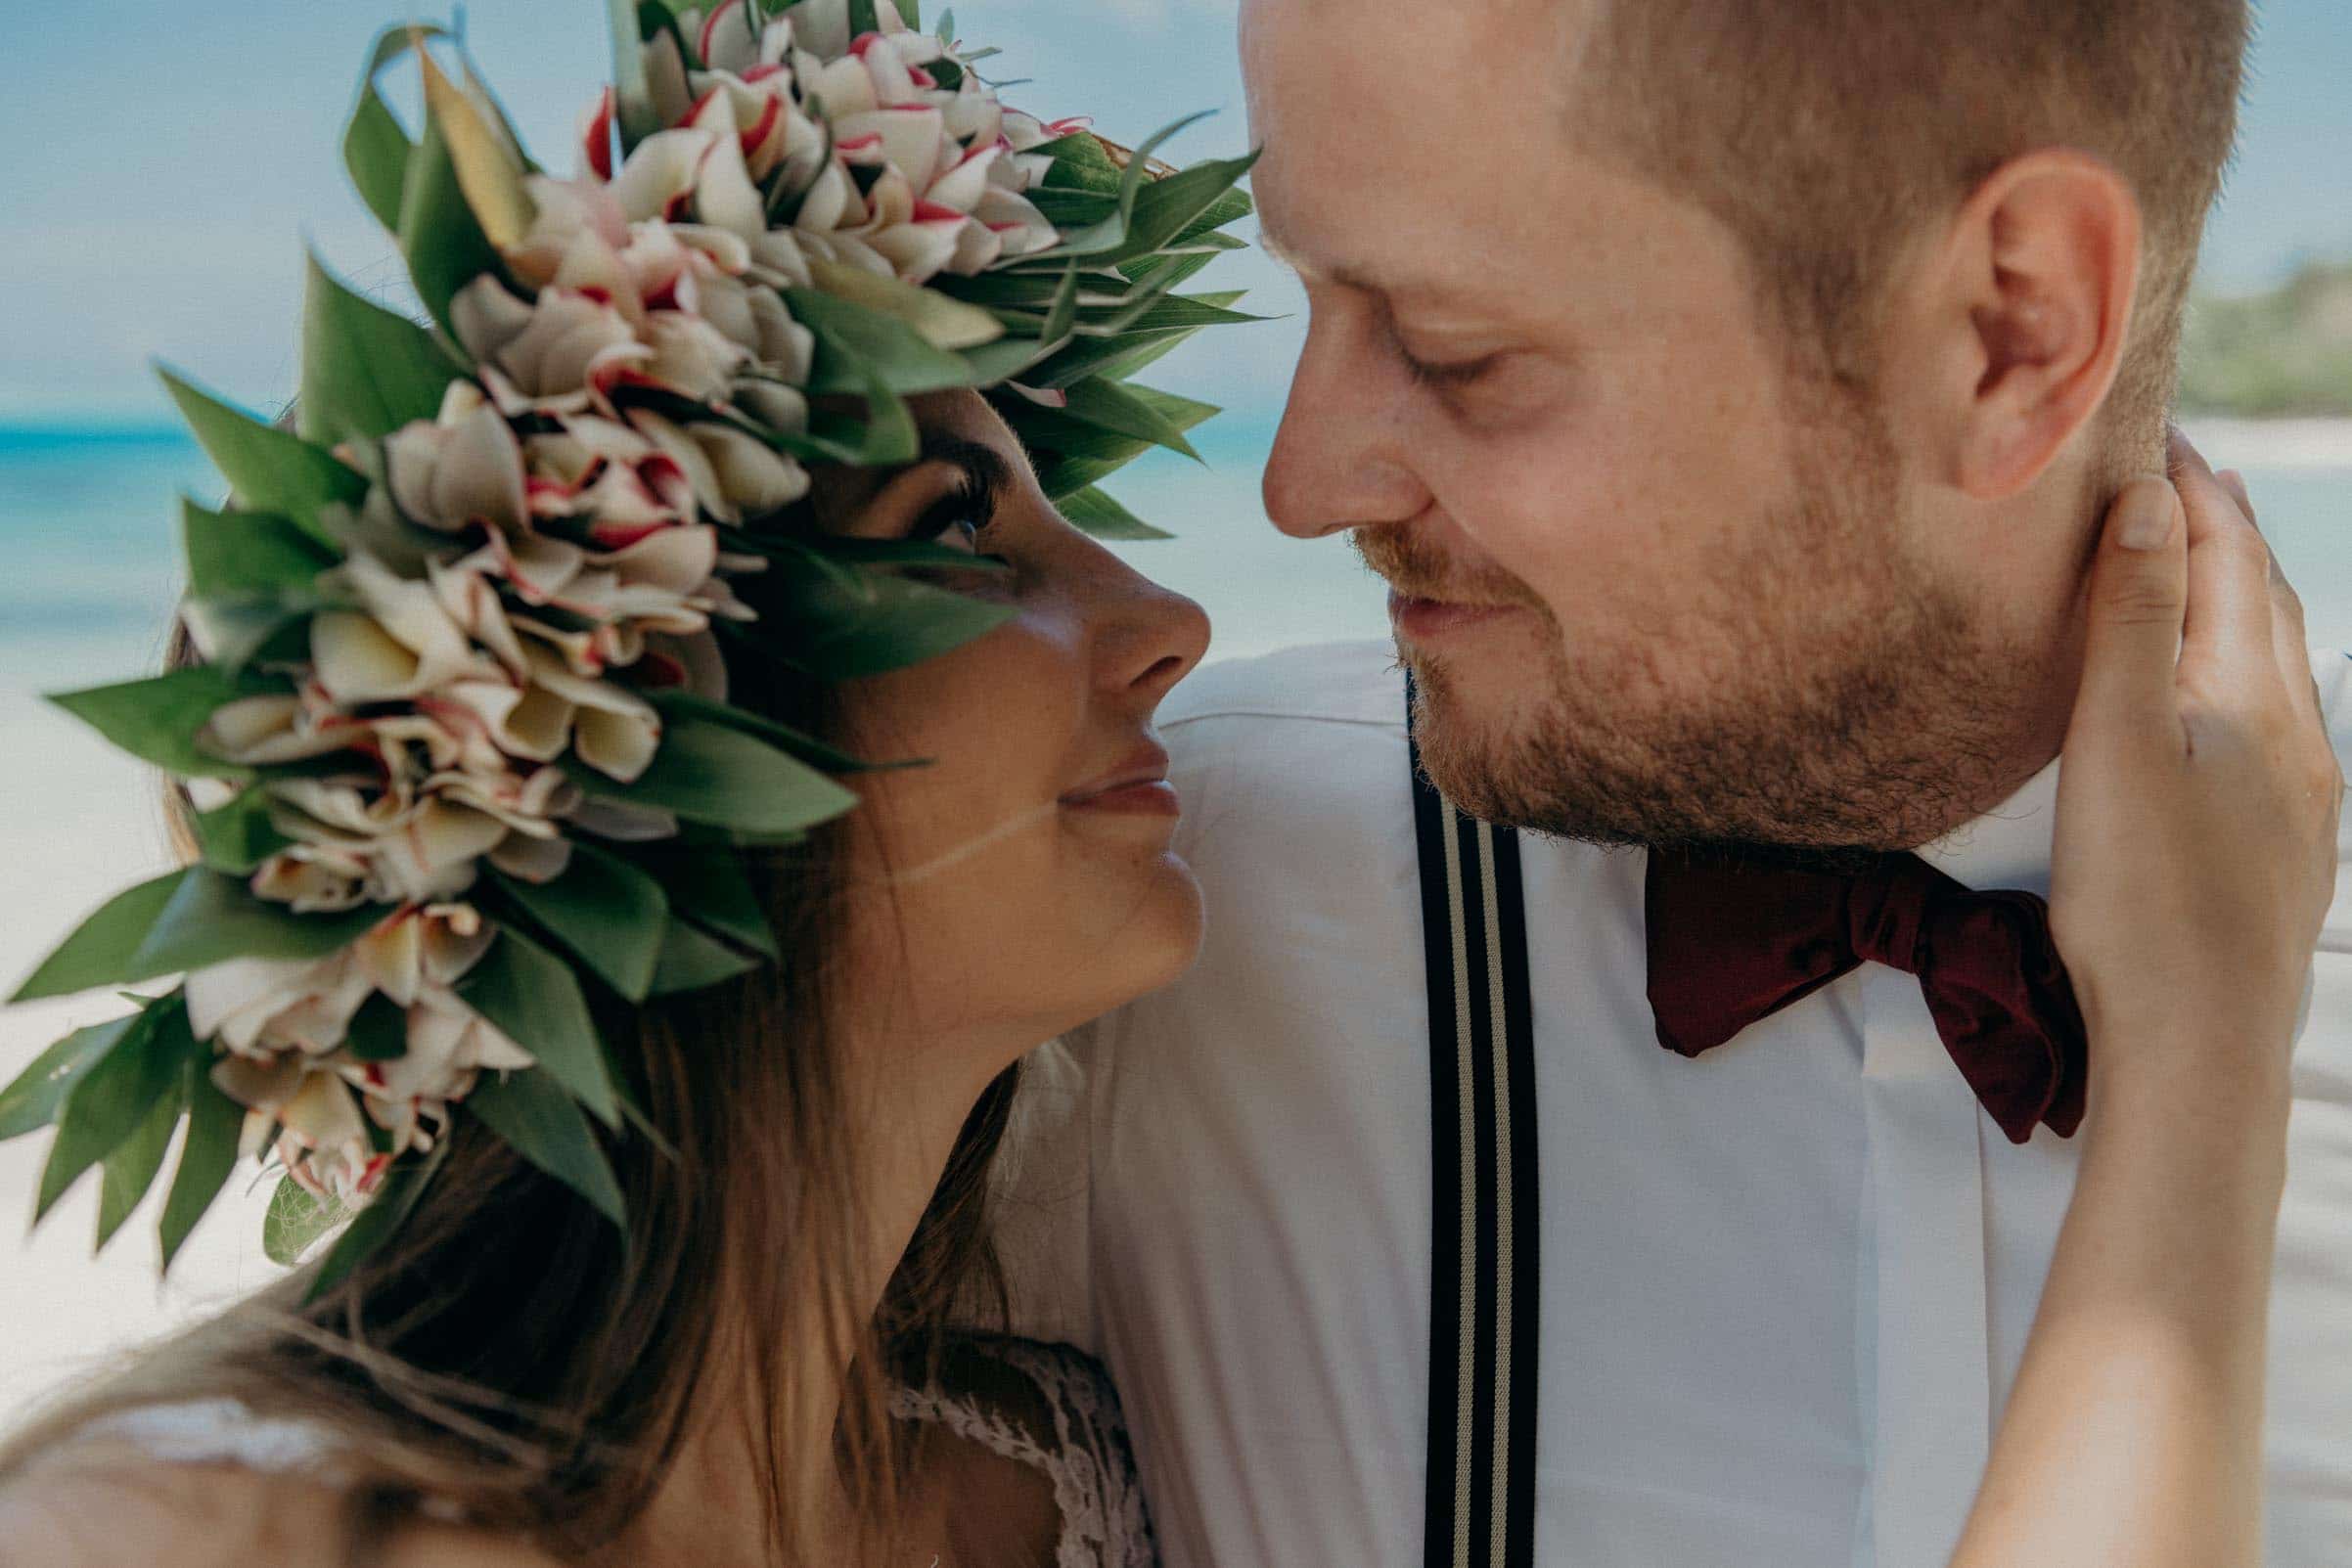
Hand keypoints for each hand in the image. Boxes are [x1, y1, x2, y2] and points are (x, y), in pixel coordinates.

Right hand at [2048, 431, 2342, 1116]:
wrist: (2200, 1048)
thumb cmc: (2146, 900)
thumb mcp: (2119, 741)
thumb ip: (2136, 619)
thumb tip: (2154, 501)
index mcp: (2257, 694)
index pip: (2232, 556)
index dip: (2191, 487)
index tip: (2145, 430)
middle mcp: (2298, 735)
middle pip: (2267, 602)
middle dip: (2218, 530)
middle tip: (2164, 478)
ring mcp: (2299, 797)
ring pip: (2272, 666)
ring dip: (2230, 601)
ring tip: (2184, 568)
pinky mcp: (2281, 848)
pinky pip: (2265, 723)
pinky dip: (2231, 670)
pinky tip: (2206, 701)